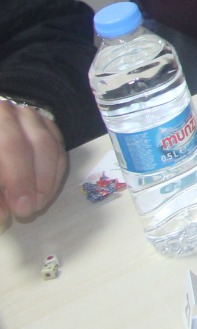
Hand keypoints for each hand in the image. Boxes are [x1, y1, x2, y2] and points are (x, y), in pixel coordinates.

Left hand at [0, 100, 65, 222]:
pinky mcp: (47, 123)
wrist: (2, 149)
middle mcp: (3, 114)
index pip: (0, 151)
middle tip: (26, 210)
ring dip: (44, 179)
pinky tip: (48, 192)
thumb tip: (3, 213)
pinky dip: (56, 171)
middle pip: (14, 144)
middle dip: (22, 180)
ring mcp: (27, 115)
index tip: (7, 212)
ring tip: (38, 205)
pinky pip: (58, 145)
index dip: (8, 180)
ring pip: (43, 143)